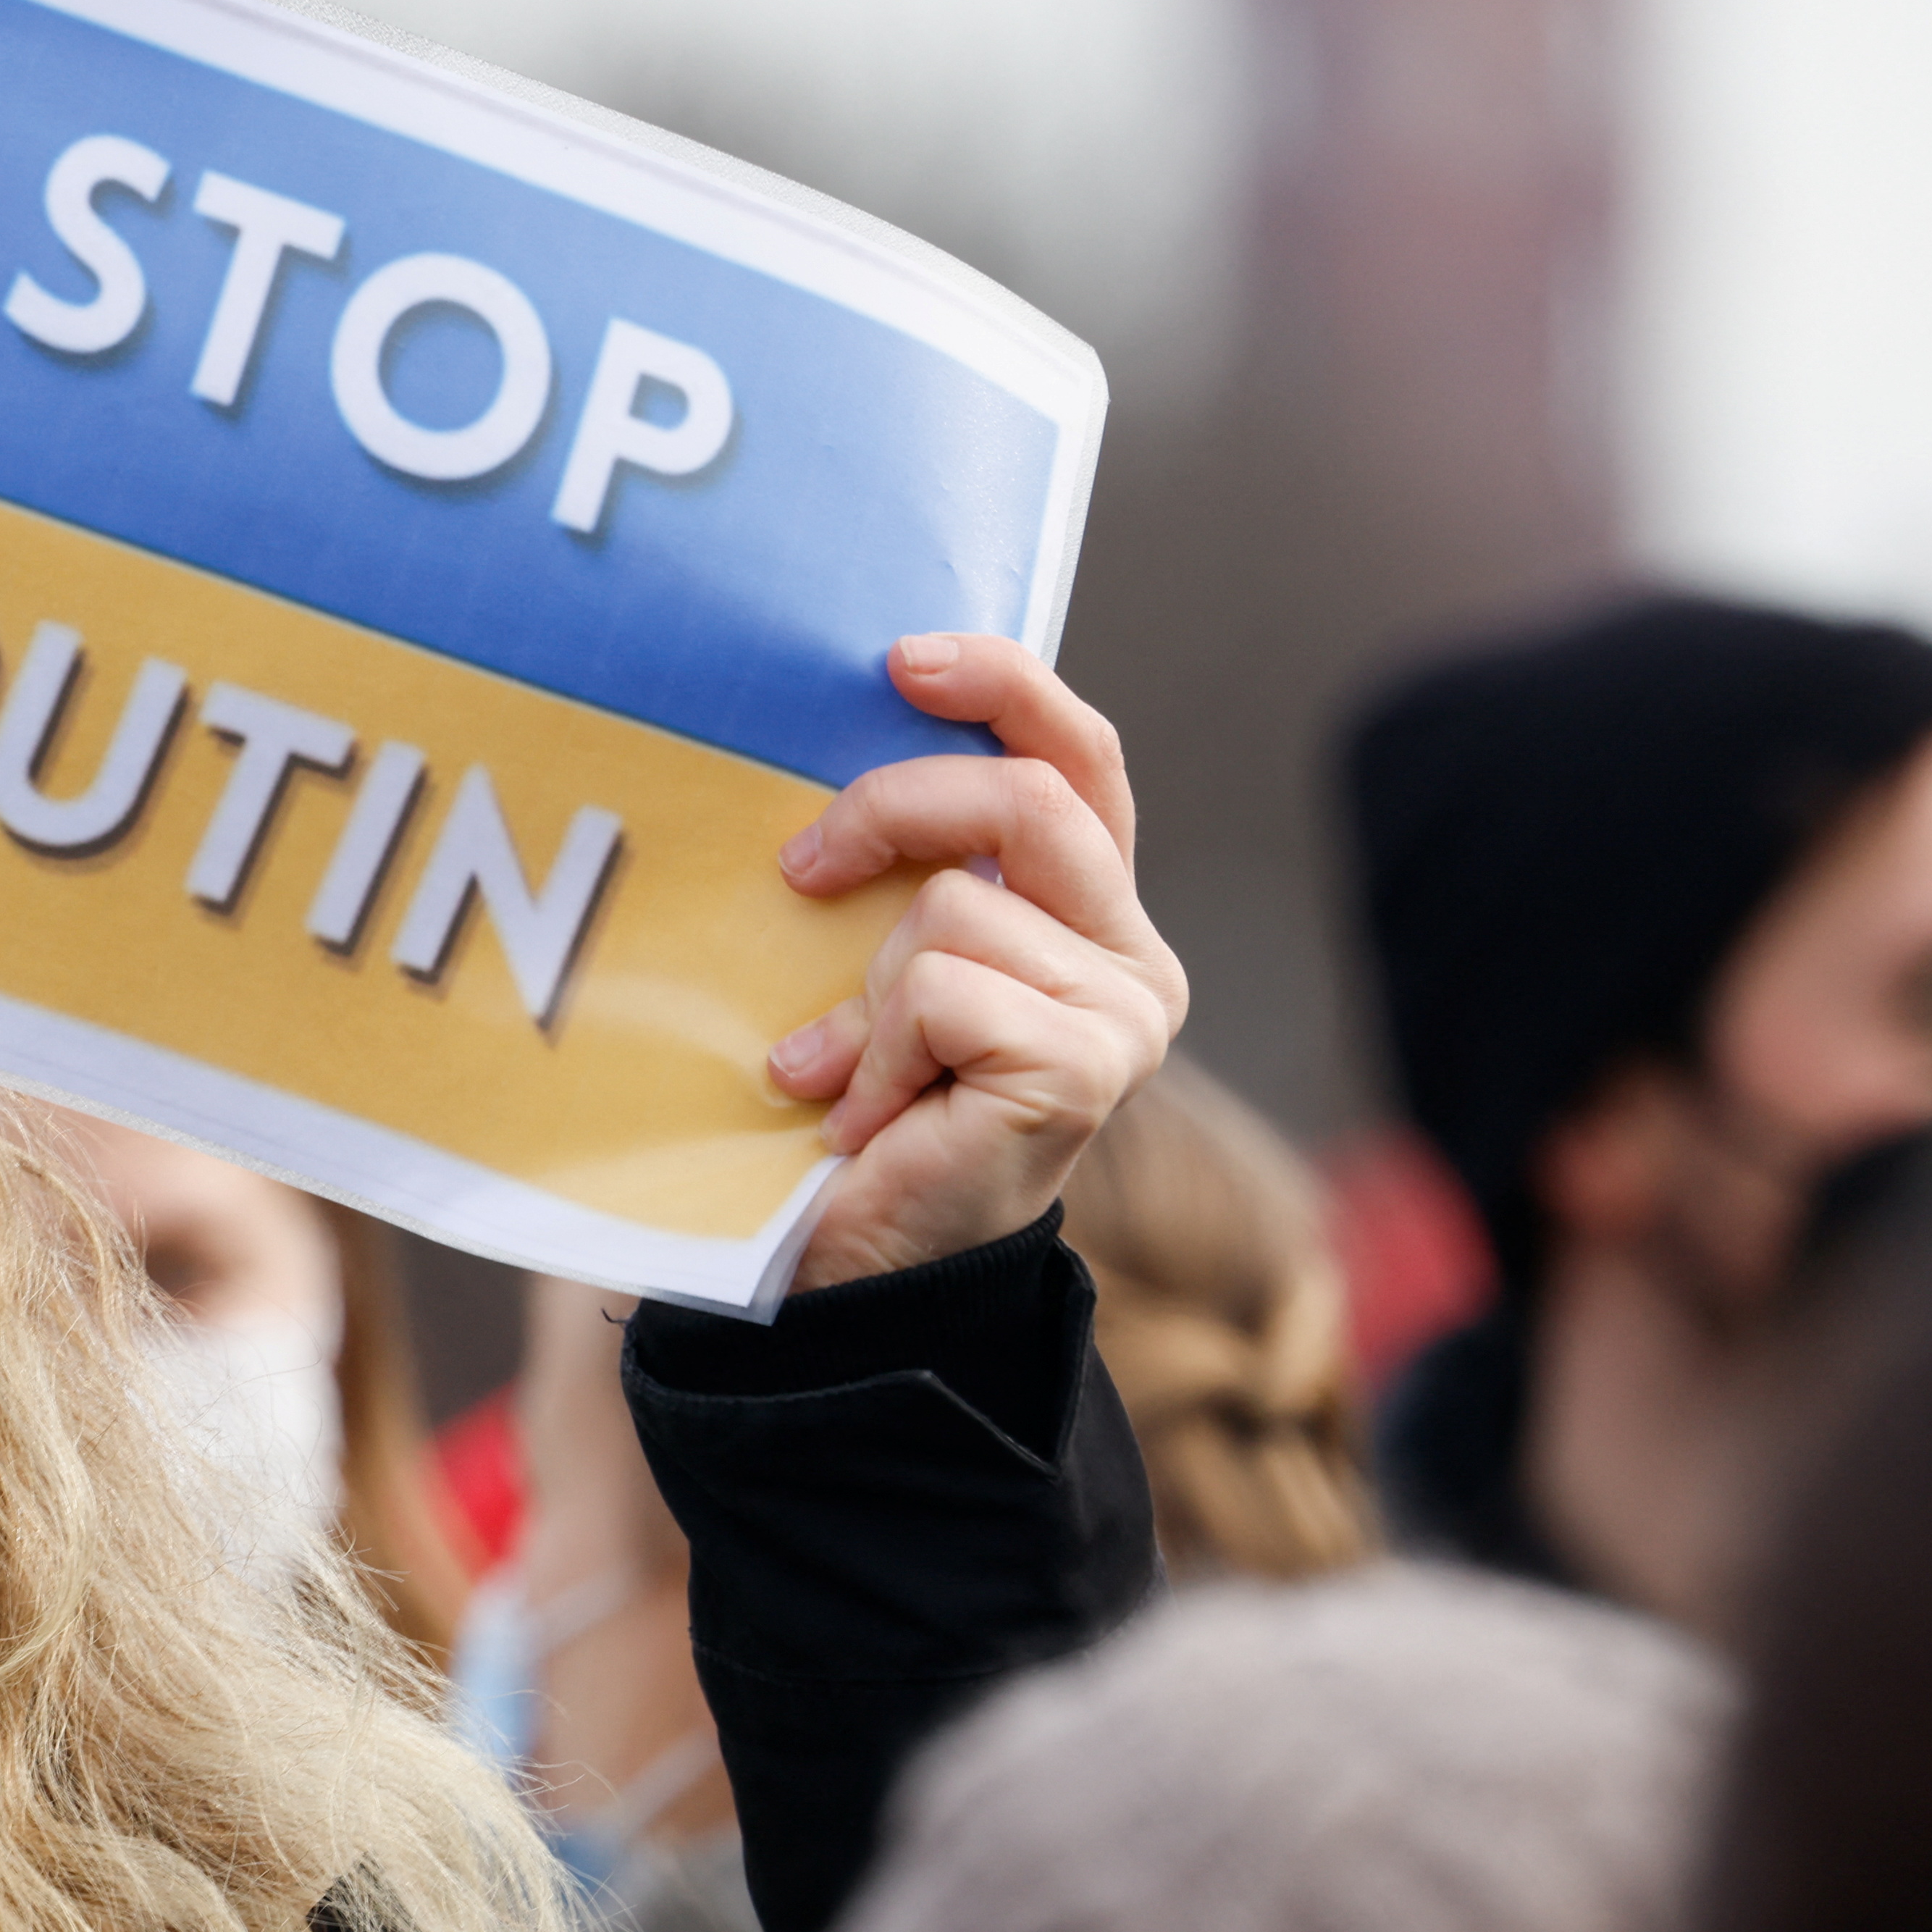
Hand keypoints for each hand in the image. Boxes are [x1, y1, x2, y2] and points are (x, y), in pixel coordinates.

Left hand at [770, 633, 1184, 1289]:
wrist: (850, 1272)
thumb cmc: (856, 1111)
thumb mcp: (879, 961)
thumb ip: (906, 871)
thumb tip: (834, 757)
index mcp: (1095, 915)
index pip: (1079, 757)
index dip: (1003, 684)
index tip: (900, 659)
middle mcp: (1133, 961)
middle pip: (1025, 798)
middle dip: (891, 808)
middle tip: (798, 870)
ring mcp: (1121, 1017)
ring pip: (959, 904)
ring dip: (864, 987)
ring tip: (841, 1074)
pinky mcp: (1082, 1068)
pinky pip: (938, 988)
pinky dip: (867, 1049)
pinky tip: (859, 1119)